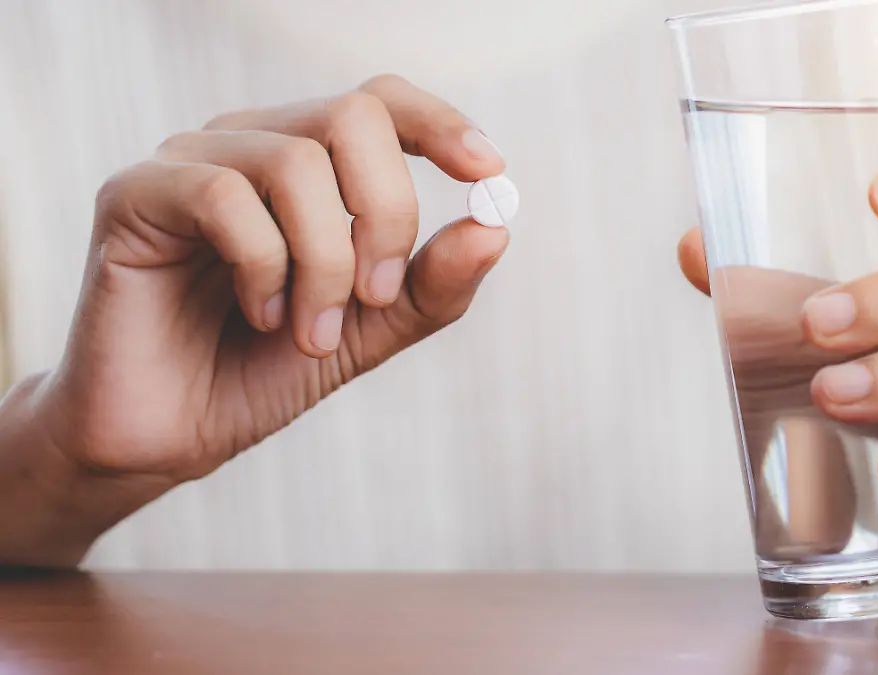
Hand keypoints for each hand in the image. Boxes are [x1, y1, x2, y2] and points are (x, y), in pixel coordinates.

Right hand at [42, 75, 507, 484]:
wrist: (171, 434)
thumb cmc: (265, 370)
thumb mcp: (372, 330)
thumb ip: (432, 284)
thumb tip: (496, 227)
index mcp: (309, 162)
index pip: (380, 103)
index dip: (440, 125)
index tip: (487, 174)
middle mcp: (251, 144)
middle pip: (353, 117)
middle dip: (387, 214)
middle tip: (377, 296)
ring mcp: (189, 161)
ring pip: (296, 163)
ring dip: (325, 263)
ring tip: (312, 332)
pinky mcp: (134, 194)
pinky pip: (224, 197)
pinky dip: (263, 267)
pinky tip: (260, 316)